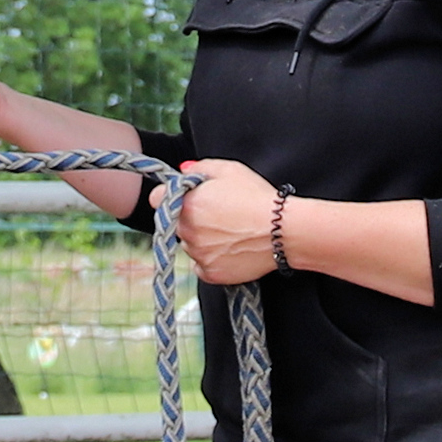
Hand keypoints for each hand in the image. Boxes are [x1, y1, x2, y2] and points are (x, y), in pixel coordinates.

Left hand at [165, 158, 280, 284]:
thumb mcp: (230, 170)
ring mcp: (198, 254)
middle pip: (175, 223)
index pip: (157, 198)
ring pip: (189, 245)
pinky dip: (211, 260)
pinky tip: (230, 249)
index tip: (184, 198)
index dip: (169, 195)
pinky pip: (201, 266)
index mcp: (186, 203)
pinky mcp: (211, 273)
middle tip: (216, 216)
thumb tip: (182, 171)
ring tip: (229, 233)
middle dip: (189, 218)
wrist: (284, 230)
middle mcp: (187, 230)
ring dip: (200, 240)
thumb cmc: (258, 197)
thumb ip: (200, 168)